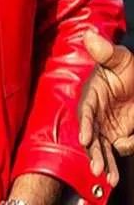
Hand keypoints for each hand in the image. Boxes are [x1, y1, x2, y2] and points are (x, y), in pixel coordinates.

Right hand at [79, 30, 133, 186]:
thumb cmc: (127, 68)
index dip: (86, 124)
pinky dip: (115, 161)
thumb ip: (105, 52)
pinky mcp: (115, 136)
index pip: (87, 110)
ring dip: (103, 161)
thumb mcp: (120, 59)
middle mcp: (96, 112)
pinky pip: (115, 150)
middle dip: (94, 151)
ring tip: (108, 176)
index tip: (86, 137)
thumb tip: (90, 36)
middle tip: (97, 165)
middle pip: (92, 134)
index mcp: (93, 93)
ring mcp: (105, 126)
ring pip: (101, 147)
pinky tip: (116, 174)